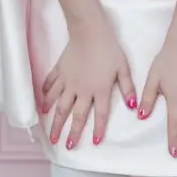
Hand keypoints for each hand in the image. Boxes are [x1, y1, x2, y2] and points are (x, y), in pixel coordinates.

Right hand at [41, 27, 135, 148]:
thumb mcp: (123, 68)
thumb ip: (127, 88)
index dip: (98, 129)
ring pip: (59, 106)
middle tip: (66, 146)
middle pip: (75, 115)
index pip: (100, 114)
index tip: (93, 142)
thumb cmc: (108, 48)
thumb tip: (133, 107)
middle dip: (71, 132)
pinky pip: (51, 86)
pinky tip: (43, 106)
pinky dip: (46, 97)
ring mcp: (68, 81)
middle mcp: (81, 90)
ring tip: (51, 135)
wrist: (88, 31)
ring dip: (55, 121)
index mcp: (99, 90)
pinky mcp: (59, 71)